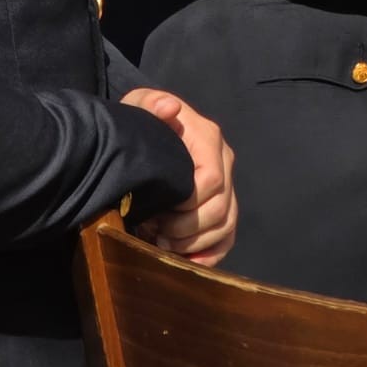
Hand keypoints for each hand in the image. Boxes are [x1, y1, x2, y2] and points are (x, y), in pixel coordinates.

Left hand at [120, 89, 236, 265]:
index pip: (212, 180)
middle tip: (156, 232)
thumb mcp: (139, 107)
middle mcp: (224, 161)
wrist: (146, 135)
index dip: (188, 205)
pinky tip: (187, 262)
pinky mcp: (221, 205)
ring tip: (164, 244)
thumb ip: (151, 104)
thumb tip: (170, 108)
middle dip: (188, 230)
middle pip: (221, 209)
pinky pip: (227, 236)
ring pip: (226, 225)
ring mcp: (225, 185)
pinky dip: (210, 254)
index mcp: (208, 138)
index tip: (158, 213)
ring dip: (195, 244)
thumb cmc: (141, 123)